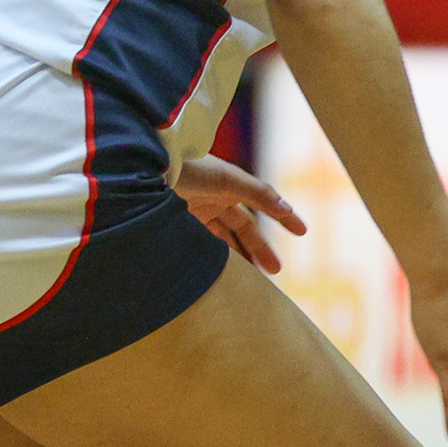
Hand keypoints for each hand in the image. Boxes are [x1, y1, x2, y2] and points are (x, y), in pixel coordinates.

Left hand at [174, 154, 307, 274]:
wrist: (144, 172)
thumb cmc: (188, 168)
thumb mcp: (228, 179)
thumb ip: (258, 193)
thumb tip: (287, 207)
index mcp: (229, 184)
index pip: (262, 204)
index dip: (282, 217)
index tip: (302, 232)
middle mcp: (215, 198)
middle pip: (244, 227)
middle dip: (260, 248)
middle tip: (275, 270)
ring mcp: (196, 212)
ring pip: (225, 239)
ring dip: (239, 256)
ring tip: (251, 278)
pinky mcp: (179, 225)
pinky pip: (205, 244)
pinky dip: (217, 256)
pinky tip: (225, 271)